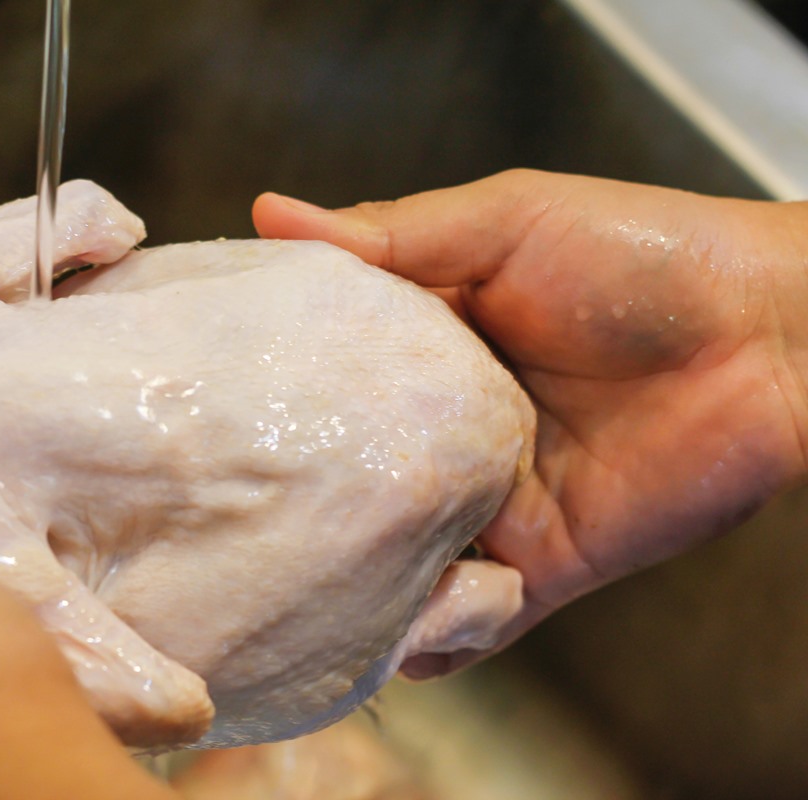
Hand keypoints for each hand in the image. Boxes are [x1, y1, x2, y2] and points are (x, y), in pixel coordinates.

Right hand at [254, 169, 807, 675]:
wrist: (772, 336)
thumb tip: (270, 211)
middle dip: (294, 500)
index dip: (266, 391)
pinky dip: (431, 641)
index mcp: (427, 349)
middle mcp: (448, 432)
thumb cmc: (641, 256)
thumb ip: (389, 233)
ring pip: (397, 558)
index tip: (197, 402)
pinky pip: (474, 616)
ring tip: (277, 596)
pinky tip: (382, 647)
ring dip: (348, 582)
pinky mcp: (542, 564)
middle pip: (352, 477)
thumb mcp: (503, 220)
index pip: (324, 378)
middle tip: (217, 514)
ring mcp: (491, 503)